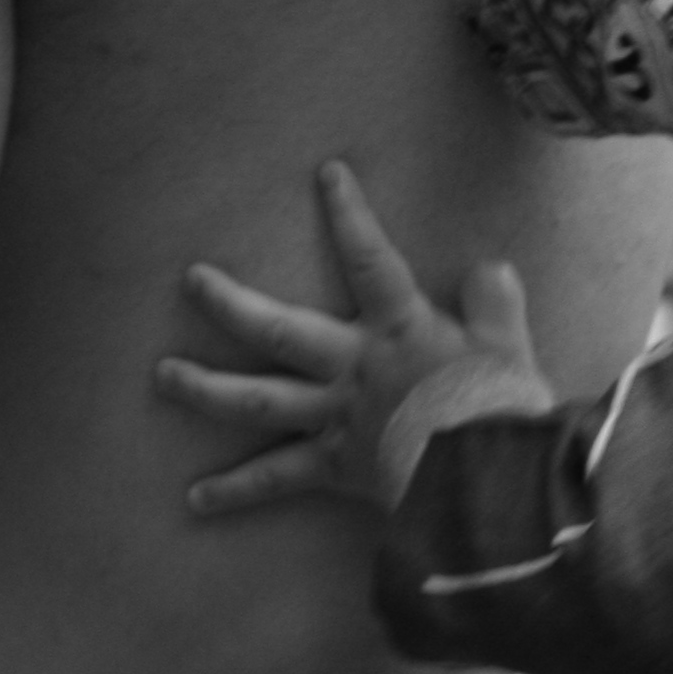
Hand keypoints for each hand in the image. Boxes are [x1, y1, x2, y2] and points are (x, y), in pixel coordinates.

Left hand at [156, 160, 552, 514]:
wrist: (489, 481)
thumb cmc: (501, 411)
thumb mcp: (508, 346)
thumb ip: (495, 302)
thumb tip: (489, 269)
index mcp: (399, 329)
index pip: (370, 259)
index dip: (349, 215)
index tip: (328, 175)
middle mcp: (354, 368)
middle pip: (279, 329)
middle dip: (230, 305)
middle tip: (191, 281)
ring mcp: (336, 418)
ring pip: (259, 400)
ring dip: (205, 389)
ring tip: (164, 376)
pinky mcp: (334, 467)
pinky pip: (276, 479)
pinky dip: (235, 490)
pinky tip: (193, 498)